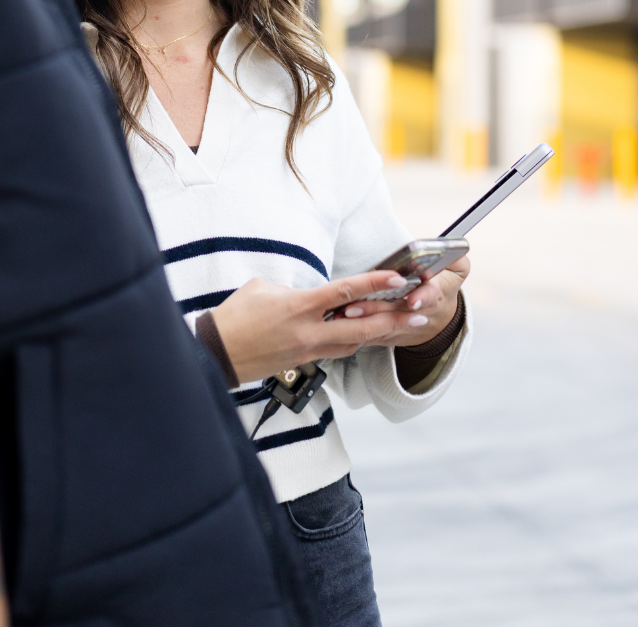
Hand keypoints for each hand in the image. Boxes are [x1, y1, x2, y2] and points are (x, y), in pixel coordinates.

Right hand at [211, 271, 443, 383]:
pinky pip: (337, 351)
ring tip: (403, 326)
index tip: (396, 277)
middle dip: (392, 321)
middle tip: (419, 314)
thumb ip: (292, 290)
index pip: (344, 292)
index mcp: (298, 307)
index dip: (373, 284)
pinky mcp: (303, 361)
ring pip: (353, 342)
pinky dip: (355, 341)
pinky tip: (368, 336)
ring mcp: (307, 350)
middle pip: (361, 327)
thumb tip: (307, 295)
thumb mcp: (262, 289)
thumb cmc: (235, 316)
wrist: (218, 353)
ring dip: (379, 334)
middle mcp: (309, 331)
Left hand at [341, 255, 470, 347]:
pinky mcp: (389, 336)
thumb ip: (455, 255)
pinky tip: (344, 324)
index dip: (422, 298)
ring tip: (347, 312)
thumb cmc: (442, 285)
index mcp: (436, 294)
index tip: (412, 301)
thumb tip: (453, 245)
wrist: (439, 319)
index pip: (430, 296)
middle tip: (358, 307)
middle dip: (378, 310)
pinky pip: (374, 336)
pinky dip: (359, 332)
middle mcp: (419, 314)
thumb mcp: (457, 269)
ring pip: (383, 326)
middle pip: (398, 313)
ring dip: (364, 320)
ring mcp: (403, 328)